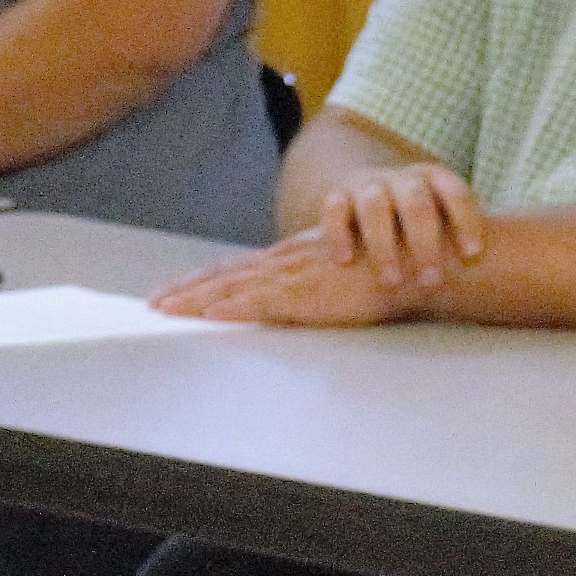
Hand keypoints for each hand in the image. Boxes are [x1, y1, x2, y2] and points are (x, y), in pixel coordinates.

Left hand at [152, 233, 427, 327]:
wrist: (423, 262)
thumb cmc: (388, 276)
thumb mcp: (343, 283)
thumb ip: (317, 292)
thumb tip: (295, 307)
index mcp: (292, 263)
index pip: (237, 271)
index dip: (202, 283)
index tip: (171, 295)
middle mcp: (288, 264)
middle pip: (226, 275)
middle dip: (187, 290)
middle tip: (152, 304)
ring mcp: (297, 277)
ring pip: (235, 286)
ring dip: (198, 299)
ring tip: (166, 310)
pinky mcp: (313, 292)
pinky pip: (264, 301)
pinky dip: (235, 305)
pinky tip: (212, 313)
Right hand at [314, 161, 486, 292]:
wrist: (369, 192)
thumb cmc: (419, 221)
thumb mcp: (443, 217)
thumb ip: (463, 237)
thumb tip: (513, 276)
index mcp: (435, 179)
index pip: (456, 193)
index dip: (466, 219)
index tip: (473, 254)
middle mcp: (403, 180)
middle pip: (416, 202)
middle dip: (425, 241)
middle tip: (432, 280)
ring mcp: (368, 186)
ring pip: (374, 206)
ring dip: (384, 244)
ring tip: (392, 280)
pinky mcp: (337, 196)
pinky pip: (334, 209)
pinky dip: (338, 233)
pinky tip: (346, 260)